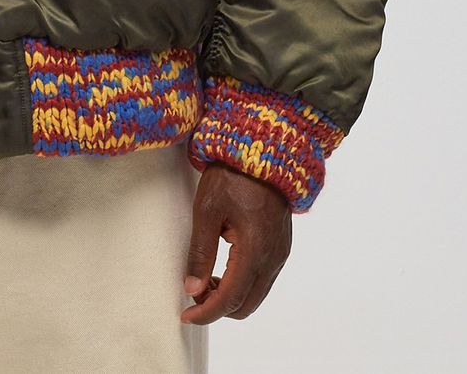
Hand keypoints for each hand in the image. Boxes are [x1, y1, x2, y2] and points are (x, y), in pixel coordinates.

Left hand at [181, 162, 291, 323]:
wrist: (263, 150)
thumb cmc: (232, 175)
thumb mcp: (207, 210)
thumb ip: (201, 253)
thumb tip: (192, 288)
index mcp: (254, 251)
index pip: (230, 299)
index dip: (206, 312)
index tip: (185, 315)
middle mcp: (273, 258)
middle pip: (246, 305)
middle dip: (218, 307)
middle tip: (193, 293)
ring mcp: (280, 253)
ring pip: (256, 295)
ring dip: (231, 296)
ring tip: (204, 279)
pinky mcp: (281, 246)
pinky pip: (263, 279)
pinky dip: (242, 284)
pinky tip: (223, 268)